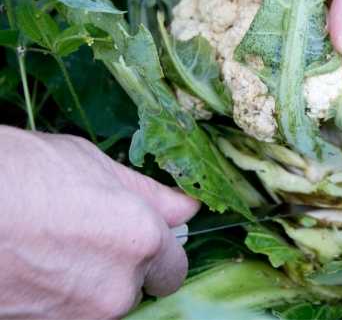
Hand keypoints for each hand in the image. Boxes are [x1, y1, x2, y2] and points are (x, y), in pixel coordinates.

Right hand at [0, 127, 199, 318]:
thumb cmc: (23, 173)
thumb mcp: (95, 166)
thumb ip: (151, 195)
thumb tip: (187, 208)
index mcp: (141, 242)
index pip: (175, 268)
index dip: (161, 252)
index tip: (146, 238)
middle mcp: (117, 289)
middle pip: (138, 290)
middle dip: (125, 269)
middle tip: (92, 238)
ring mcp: (77, 317)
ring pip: (101, 304)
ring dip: (90, 283)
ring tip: (55, 248)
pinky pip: (68, 314)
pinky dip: (59, 295)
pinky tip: (36, 265)